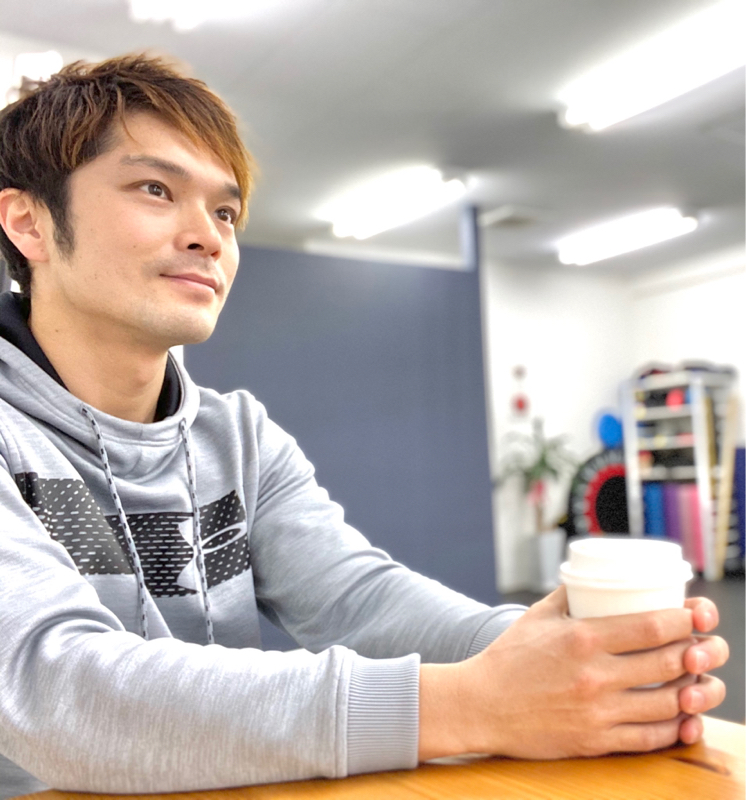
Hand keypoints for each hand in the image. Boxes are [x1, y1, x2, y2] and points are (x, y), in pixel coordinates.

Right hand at [419, 587, 726, 760]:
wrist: (481, 704)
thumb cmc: (509, 656)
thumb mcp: (537, 616)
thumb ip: (569, 595)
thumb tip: (595, 577)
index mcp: (582, 638)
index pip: (652, 626)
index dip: (686, 620)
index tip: (695, 615)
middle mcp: (594, 676)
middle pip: (669, 663)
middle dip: (700, 652)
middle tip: (707, 646)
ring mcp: (597, 712)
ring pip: (668, 704)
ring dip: (695, 691)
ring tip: (701, 681)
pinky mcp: (594, 742)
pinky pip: (649, 738)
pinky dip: (675, 728)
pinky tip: (683, 717)